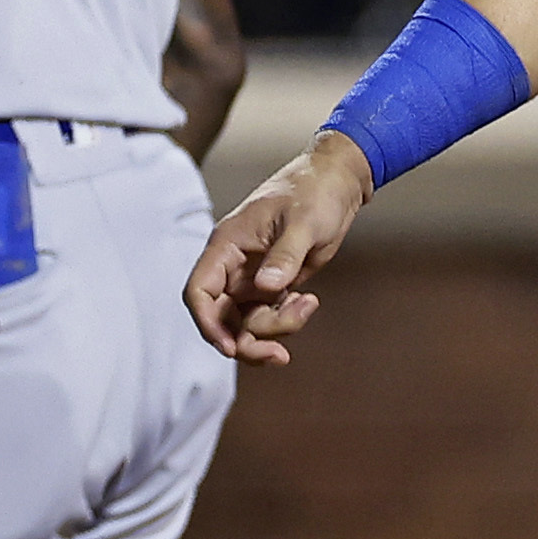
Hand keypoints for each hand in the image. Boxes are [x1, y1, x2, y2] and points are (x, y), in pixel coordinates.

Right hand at [185, 135, 377, 364]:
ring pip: (247, 322)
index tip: (230, 346)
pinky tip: (308, 302)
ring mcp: (252, 278)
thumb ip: (284, 255)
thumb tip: (266, 287)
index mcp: (226, 246)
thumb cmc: (314, 192)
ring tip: (307, 306)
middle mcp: (233, 266)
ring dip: (274, 329)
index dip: (208, 323)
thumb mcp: (302, 222)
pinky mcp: (274, 284)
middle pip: (222, 318)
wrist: (338, 184)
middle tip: (279, 354)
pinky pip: (269, 315)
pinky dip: (286, 320)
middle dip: (247, 340)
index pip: (199, 292)